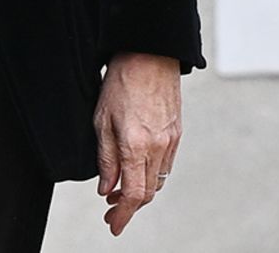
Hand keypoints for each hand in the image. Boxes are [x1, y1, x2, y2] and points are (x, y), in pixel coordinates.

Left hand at [94, 51, 180, 235]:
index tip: (113, 224)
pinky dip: (151, 175)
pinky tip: (137, 170)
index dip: (123, 214)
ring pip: (158, 181)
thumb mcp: (101, 119)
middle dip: (129, 207)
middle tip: (111, 211)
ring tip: (119, 191)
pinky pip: (166, 165)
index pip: (133, 194)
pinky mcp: (177, 133)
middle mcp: (158, 147)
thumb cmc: (122, 81)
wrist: (149, 54)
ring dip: (140, 191)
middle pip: (147, 193)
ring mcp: (171, 141)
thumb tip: (106, 187)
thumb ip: (105, 158)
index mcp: (136, 145)